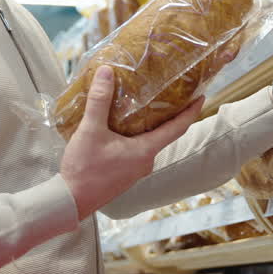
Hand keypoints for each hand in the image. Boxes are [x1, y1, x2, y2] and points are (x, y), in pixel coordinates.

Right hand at [61, 66, 202, 218]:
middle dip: (170, 114)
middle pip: (165, 134)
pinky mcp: (126, 174)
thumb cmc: (84, 168)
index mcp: (145, 151)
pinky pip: (138, 150)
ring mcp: (136, 170)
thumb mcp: (90, 130)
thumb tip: (106, 72)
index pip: (177, 128)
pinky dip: (138, 135)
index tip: (202, 96)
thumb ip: (99, 101)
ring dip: (152, 125)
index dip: (191, 111)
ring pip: (150, 142)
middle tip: (172, 93)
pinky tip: (126, 126)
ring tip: (147, 104)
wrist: (70, 201)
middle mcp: (146, 161)